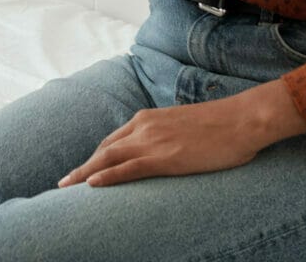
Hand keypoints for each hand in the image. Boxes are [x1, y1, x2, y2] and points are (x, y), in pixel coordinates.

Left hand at [57, 81, 305, 186]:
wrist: (242, 119)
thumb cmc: (222, 125)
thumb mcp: (185, 126)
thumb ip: (168, 135)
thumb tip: (165, 149)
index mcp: (148, 118)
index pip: (113, 140)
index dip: (95, 156)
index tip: (83, 170)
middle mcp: (144, 126)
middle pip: (104, 149)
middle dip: (82, 166)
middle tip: (63, 182)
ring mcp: (152, 141)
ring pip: (107, 158)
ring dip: (83, 173)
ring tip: (64, 187)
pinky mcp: (164, 157)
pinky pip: (127, 168)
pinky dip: (106, 176)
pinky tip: (90, 184)